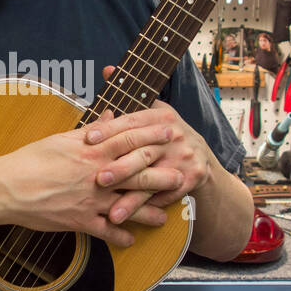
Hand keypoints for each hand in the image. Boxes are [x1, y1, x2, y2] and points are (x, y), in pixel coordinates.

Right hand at [0, 120, 170, 249]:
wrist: (7, 187)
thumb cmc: (30, 159)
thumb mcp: (61, 138)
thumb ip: (90, 130)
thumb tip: (110, 117)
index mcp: (91, 150)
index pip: (129, 139)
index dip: (153, 136)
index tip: (171, 132)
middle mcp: (96, 174)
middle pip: (137, 173)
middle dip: (162, 174)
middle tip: (183, 174)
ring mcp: (90, 199)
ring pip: (128, 205)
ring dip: (149, 212)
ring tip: (166, 216)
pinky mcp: (79, 220)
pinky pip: (105, 232)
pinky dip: (119, 237)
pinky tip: (131, 241)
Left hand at [85, 65, 215, 225]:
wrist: (203, 161)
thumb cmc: (165, 137)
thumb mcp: (152, 112)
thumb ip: (127, 94)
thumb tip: (107, 69)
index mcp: (161, 116)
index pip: (132, 122)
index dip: (109, 130)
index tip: (88, 140)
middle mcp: (175, 136)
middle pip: (142, 151)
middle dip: (119, 167)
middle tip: (97, 178)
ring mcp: (184, 159)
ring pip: (153, 180)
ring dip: (131, 199)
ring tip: (112, 212)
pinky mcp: (190, 180)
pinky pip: (164, 197)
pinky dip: (147, 209)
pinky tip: (131, 220)